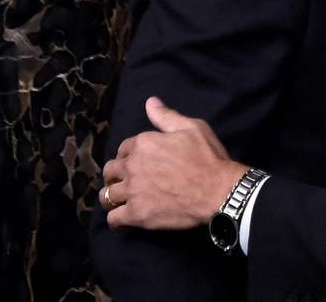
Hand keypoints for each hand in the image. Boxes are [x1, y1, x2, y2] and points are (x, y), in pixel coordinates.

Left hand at [101, 96, 247, 231]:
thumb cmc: (208, 157)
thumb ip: (166, 117)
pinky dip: (116, 221)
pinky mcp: (136, 214)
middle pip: (110, 171)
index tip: (137, 163)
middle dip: (116, 175)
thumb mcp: (192, 128)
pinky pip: (113, 219)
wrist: (218, 190)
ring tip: (122, 201)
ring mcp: (132, 191)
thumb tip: (150, 102)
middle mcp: (132, 166)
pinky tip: (123, 222)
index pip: (122, 149)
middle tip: (127, 182)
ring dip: (113, 197)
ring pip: (107, 195)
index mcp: (143, 143)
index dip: (129, 156)